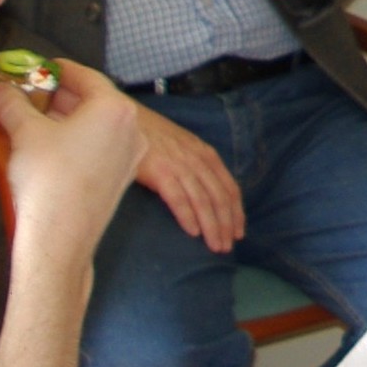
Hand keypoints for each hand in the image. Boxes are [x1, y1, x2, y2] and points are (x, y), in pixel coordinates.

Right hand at [0, 59, 146, 263]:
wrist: (60, 237)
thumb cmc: (47, 178)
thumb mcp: (24, 131)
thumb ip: (11, 102)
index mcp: (114, 108)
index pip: (85, 75)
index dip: (56, 68)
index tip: (36, 66)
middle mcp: (132, 128)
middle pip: (93, 99)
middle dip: (59, 94)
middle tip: (28, 91)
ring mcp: (131, 155)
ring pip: (97, 124)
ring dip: (67, 116)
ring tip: (33, 115)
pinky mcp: (121, 177)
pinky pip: (100, 145)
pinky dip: (77, 137)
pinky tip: (50, 142)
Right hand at [135, 104, 246, 252]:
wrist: (127, 120)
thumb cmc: (153, 136)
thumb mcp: (184, 147)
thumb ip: (197, 166)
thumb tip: (206, 194)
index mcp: (207, 155)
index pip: (230, 188)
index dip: (236, 213)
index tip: (239, 233)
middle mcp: (198, 160)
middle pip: (220, 198)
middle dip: (226, 225)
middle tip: (227, 247)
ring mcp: (180, 165)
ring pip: (203, 201)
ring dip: (211, 226)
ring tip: (215, 246)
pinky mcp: (160, 171)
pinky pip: (178, 198)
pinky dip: (187, 216)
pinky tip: (192, 232)